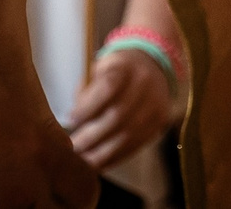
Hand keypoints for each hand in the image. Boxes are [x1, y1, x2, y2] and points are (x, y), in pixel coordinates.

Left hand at [69, 45, 178, 171]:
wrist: (152, 68)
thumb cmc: (116, 72)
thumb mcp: (99, 70)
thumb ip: (86, 92)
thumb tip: (73, 121)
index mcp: (127, 68)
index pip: (108, 89)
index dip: (88, 108)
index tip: (71, 119)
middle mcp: (145, 85)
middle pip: (118, 117)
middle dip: (92, 136)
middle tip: (73, 146)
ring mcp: (156, 105)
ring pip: (127, 137)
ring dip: (102, 153)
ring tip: (82, 160)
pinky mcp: (159, 123)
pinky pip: (136, 145)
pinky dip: (115, 158)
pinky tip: (99, 162)